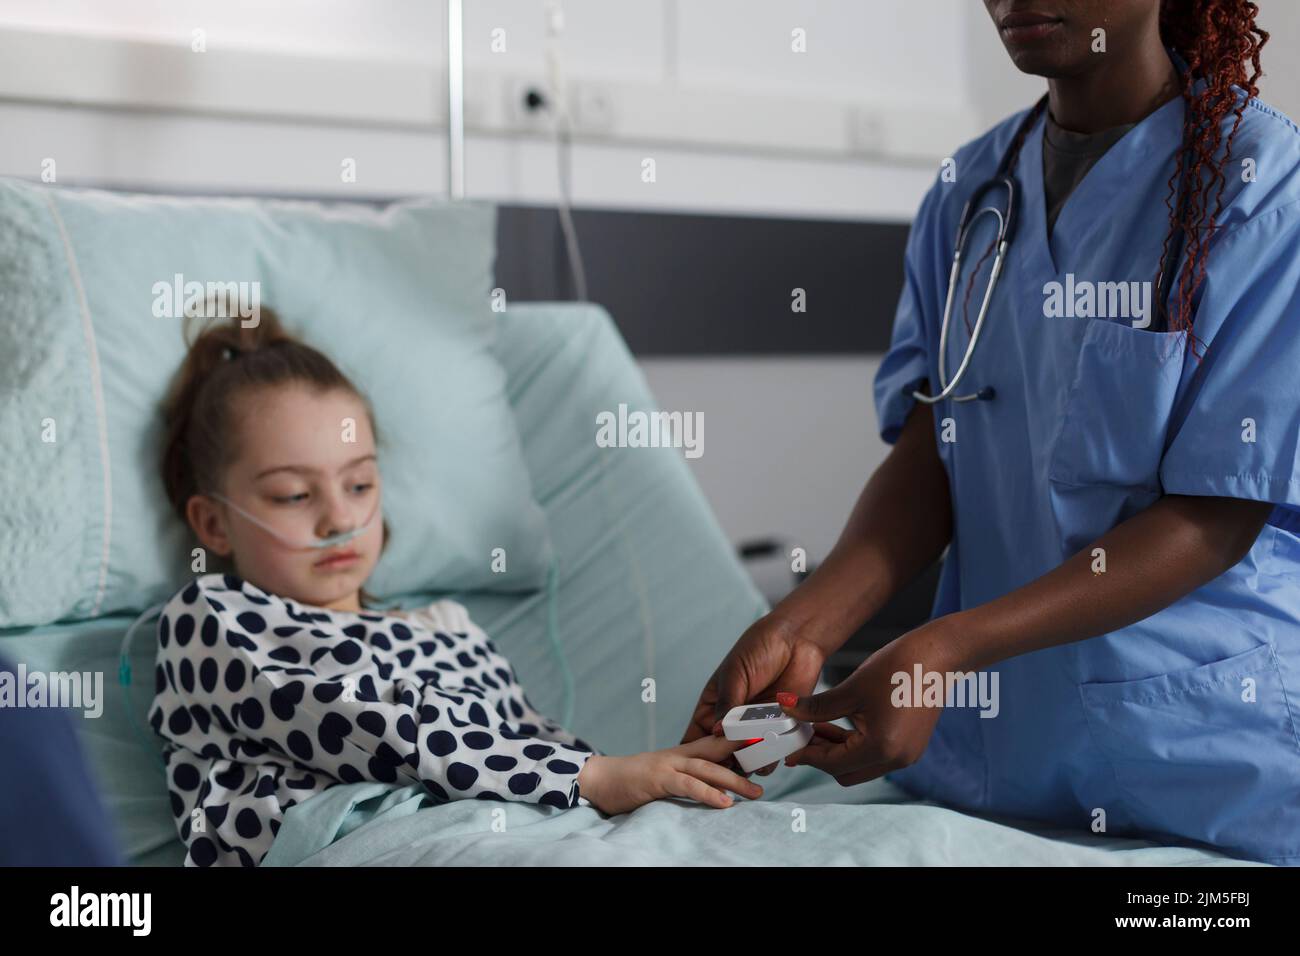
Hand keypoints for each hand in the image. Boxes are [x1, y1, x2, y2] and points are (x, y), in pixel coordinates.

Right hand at [577, 735, 764, 815]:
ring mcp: (668, 764)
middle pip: (720, 752)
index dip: (743, 742)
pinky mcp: (658, 778)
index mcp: (684, 751)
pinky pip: (688, 784)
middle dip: (747, 756)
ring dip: (735, 780)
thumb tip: (721, 784)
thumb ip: (691, 774)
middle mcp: (679, 753)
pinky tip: (725, 803)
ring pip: (708, 768)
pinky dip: (708, 793)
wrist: (598, 778)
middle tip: (773, 763)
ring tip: (757, 792)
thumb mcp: (666, 773)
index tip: (769, 744)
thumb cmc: (633, 779)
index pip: (718, 743)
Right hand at [681, 613, 827, 776]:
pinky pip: (773, 752)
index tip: (697, 762)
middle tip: (727, 766)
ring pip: (747, 758)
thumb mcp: (734, 675)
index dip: (695, 752)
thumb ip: (726, 706)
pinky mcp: (780, 728)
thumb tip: (716, 734)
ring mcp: (757, 727)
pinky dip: (772, 757)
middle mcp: (733, 720)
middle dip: (722, 764)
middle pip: (721, 754)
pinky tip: (772, 755)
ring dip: (748, 763)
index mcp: (714, 705)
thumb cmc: (758, 649)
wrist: (797, 639)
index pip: (697, 736)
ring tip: (752, 760)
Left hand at [776, 623, 951, 785]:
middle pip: (846, 773)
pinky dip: (854, 747)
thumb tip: (786, 708)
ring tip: (817, 725)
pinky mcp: (910, 747)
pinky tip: (839, 725)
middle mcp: (897, 760)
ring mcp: (906, 756)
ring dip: (837, 752)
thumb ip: (816, 706)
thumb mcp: (851, 689)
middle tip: (801, 734)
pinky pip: (874, 757)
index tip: (788, 745)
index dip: (807, 755)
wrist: (939, 655)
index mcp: (882, 748)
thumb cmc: (899, 667)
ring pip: (859, 767)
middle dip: (821, 756)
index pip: (833, 763)